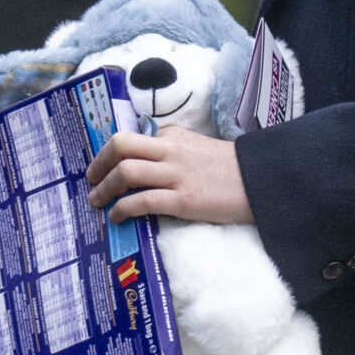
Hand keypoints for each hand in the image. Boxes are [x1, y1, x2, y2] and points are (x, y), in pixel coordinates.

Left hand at [87, 127, 253, 224]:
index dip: (111, 153)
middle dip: (98, 163)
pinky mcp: (184, 199)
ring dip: (105, 187)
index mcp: (174, 137)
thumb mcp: (199, 149)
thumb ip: (174, 151)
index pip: (133, 139)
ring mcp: (177, 175)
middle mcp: (171, 151)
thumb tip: (147, 165)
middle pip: (121, 145)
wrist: (263, 182)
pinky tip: (117, 217)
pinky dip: (123, 208)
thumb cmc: (232, 170)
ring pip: (126, 171)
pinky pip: (142, 201)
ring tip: (97, 201)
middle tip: (91, 179)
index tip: (102, 167)